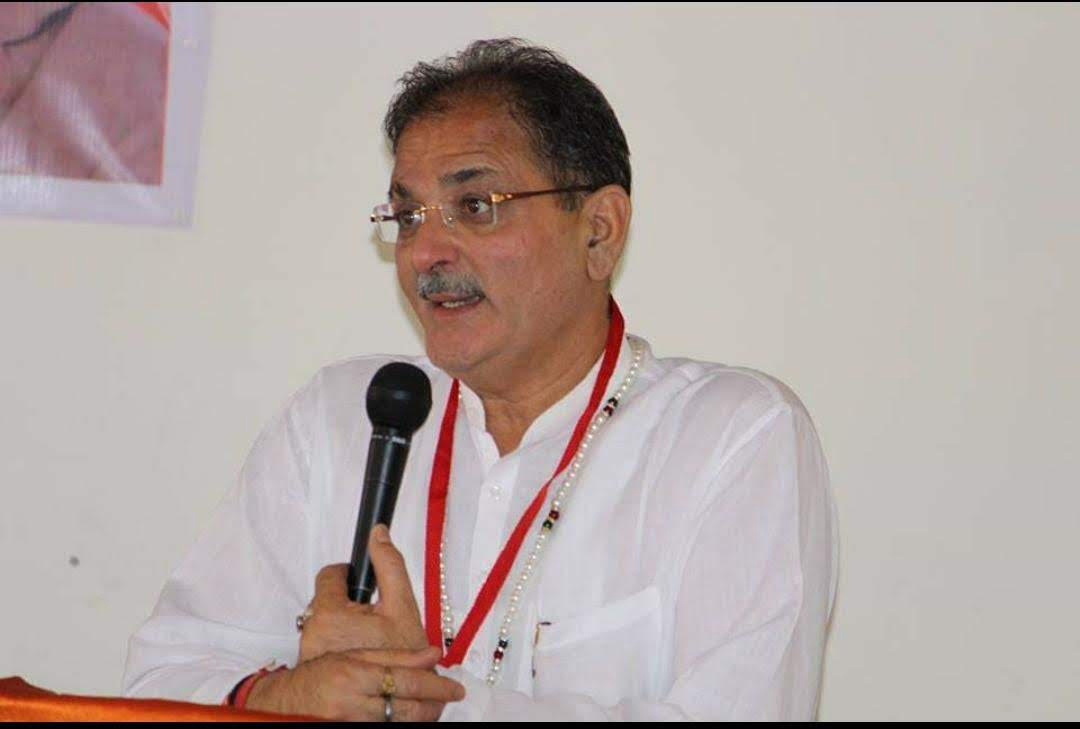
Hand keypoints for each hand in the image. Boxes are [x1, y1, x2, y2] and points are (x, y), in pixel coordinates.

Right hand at [247, 646, 464, 720]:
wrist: (286, 704)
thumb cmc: (320, 676)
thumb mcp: (354, 657)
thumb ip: (395, 656)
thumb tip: (433, 653)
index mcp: (355, 675)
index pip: (406, 681)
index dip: (436, 685)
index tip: (456, 688)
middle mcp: (354, 704)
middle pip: (407, 710)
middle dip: (434, 705)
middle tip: (450, 697)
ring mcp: (353, 723)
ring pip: (401, 725)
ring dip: (423, 717)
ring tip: (435, 708)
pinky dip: (404, 725)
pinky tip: (413, 718)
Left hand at [299, 525, 427, 661]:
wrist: (397, 701)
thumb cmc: (401, 659)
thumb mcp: (403, 606)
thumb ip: (389, 565)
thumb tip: (378, 533)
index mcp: (330, 614)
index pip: (329, 575)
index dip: (349, 574)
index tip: (359, 581)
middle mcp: (313, 633)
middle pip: (326, 599)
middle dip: (348, 603)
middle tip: (370, 618)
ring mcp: (310, 652)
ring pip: (324, 621)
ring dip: (343, 624)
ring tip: (367, 638)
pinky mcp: (311, 666)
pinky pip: (322, 641)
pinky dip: (338, 642)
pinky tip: (358, 651)